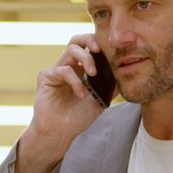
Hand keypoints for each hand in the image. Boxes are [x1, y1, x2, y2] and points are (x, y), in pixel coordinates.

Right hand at [15, 34, 105, 172]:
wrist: (60, 132)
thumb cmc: (77, 117)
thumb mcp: (100, 101)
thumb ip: (110, 87)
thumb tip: (126, 75)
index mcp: (80, 70)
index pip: (88, 48)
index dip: (99, 45)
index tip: (113, 51)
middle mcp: (68, 66)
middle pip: (76, 40)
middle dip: (89, 39)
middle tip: (99, 50)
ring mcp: (56, 70)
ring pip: (71, 50)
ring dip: (86, 59)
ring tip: (94, 74)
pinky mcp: (46, 77)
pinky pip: (63, 70)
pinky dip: (76, 81)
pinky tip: (81, 94)